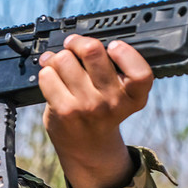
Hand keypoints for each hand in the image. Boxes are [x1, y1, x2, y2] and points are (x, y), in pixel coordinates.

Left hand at [38, 34, 152, 187]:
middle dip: (78, 42)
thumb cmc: (102, 111)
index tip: (114, 47)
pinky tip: (52, 77)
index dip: (126, 53)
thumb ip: (115, 69)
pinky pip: (48, 75)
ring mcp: (88, 107)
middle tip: (74, 45)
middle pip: (92, 52)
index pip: (140, 73)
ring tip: (60, 64)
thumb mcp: (121, 94)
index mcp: (134, 97)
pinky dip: (46, 71)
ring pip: (64, 59)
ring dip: (58, 57)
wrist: (88, 146)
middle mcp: (113, 102)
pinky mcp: (65, 111)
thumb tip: (83, 40)